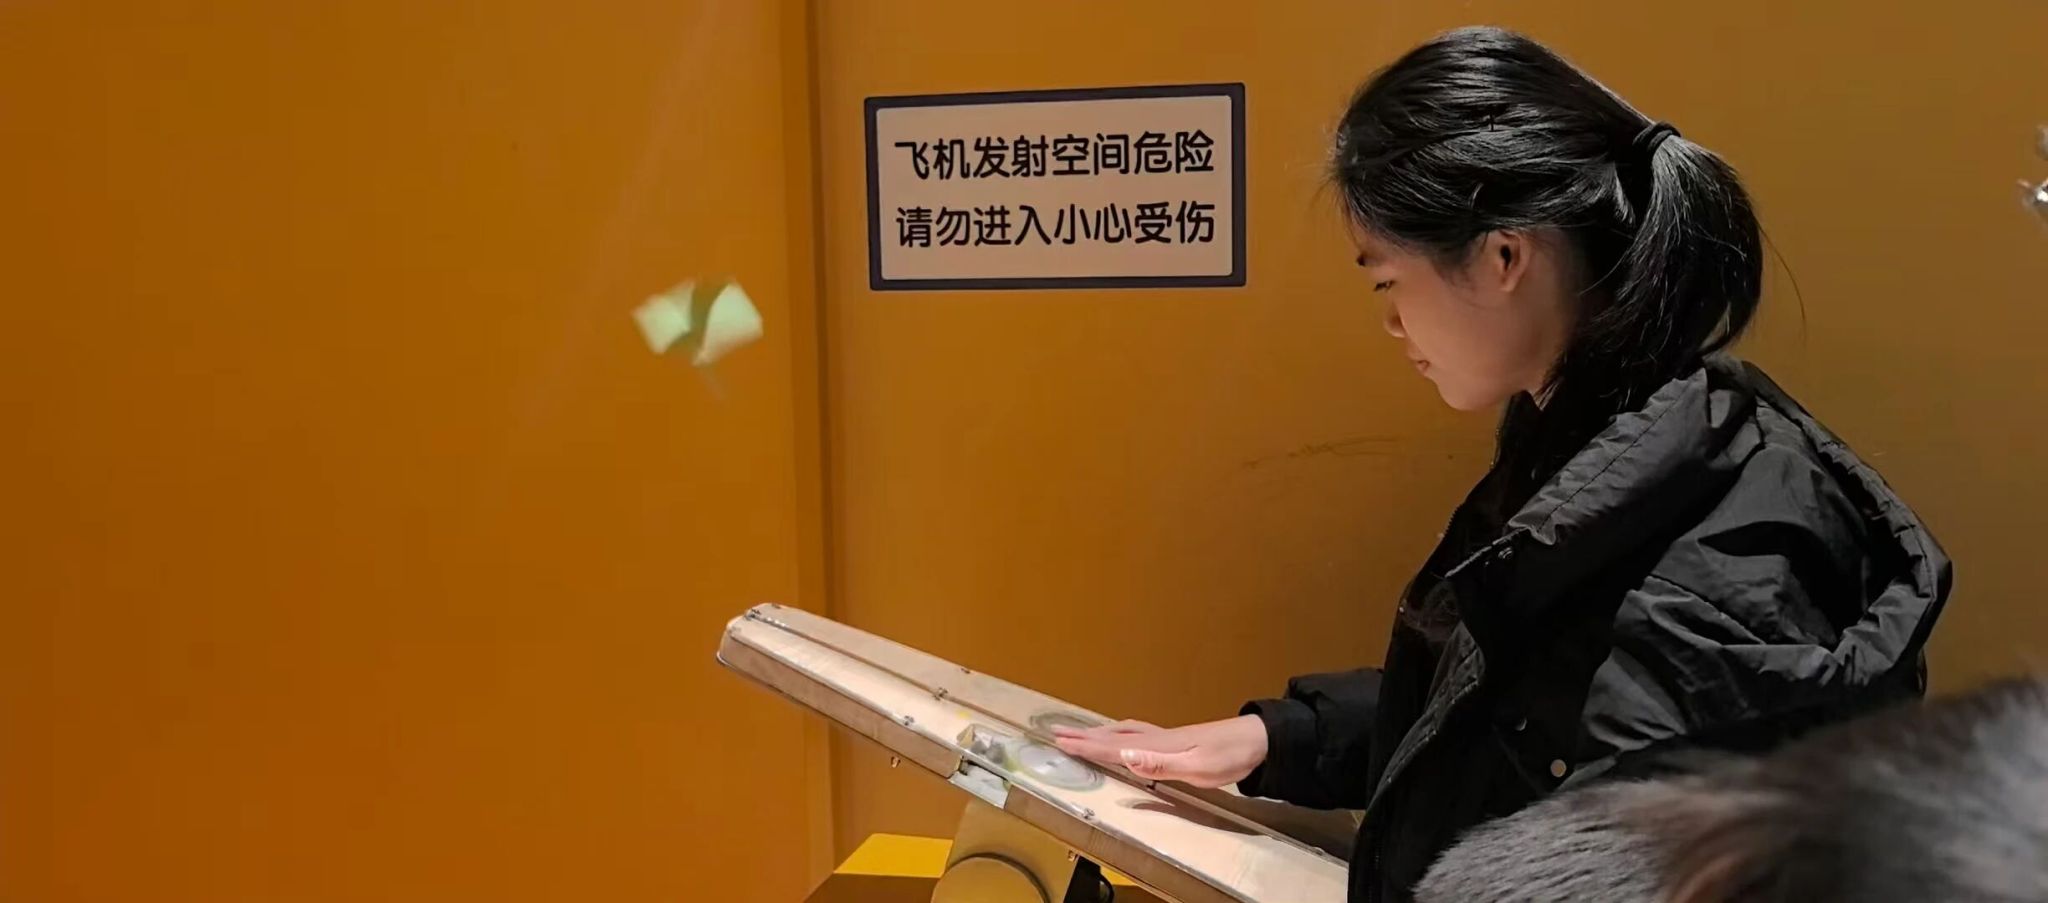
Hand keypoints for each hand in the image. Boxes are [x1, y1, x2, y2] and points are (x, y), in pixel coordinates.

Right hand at [1051, 715, 1267, 787]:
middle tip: (1057, 733)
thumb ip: (1159, 763)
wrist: (1258, 741)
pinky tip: (1125, 739)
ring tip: (1081, 734)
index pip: (1114, 747)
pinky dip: (1121, 735)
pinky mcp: (1178, 740)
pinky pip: (1139, 734)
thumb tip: (1124, 756)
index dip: (1086, 746)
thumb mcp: (1196, 766)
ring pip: (1125, 732)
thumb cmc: (1229, 757)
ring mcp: (1168, 738)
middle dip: (1085, 736)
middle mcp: (1158, 738)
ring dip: (1101, 733)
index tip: (1059, 742)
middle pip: (1114, 736)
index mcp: (1158, 746)